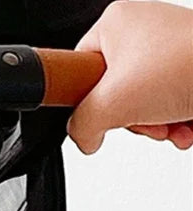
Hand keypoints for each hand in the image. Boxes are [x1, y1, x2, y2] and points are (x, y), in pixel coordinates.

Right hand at [67, 0, 192, 153]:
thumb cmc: (185, 67)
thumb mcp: (109, 104)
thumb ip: (81, 126)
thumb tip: (85, 138)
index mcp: (115, 22)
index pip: (78, 72)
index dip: (88, 102)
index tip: (102, 113)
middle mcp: (141, 29)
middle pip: (111, 93)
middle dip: (130, 119)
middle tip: (142, 119)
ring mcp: (167, 48)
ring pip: (140, 102)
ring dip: (153, 126)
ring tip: (168, 124)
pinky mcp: (187, 66)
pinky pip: (166, 102)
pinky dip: (174, 121)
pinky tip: (184, 125)